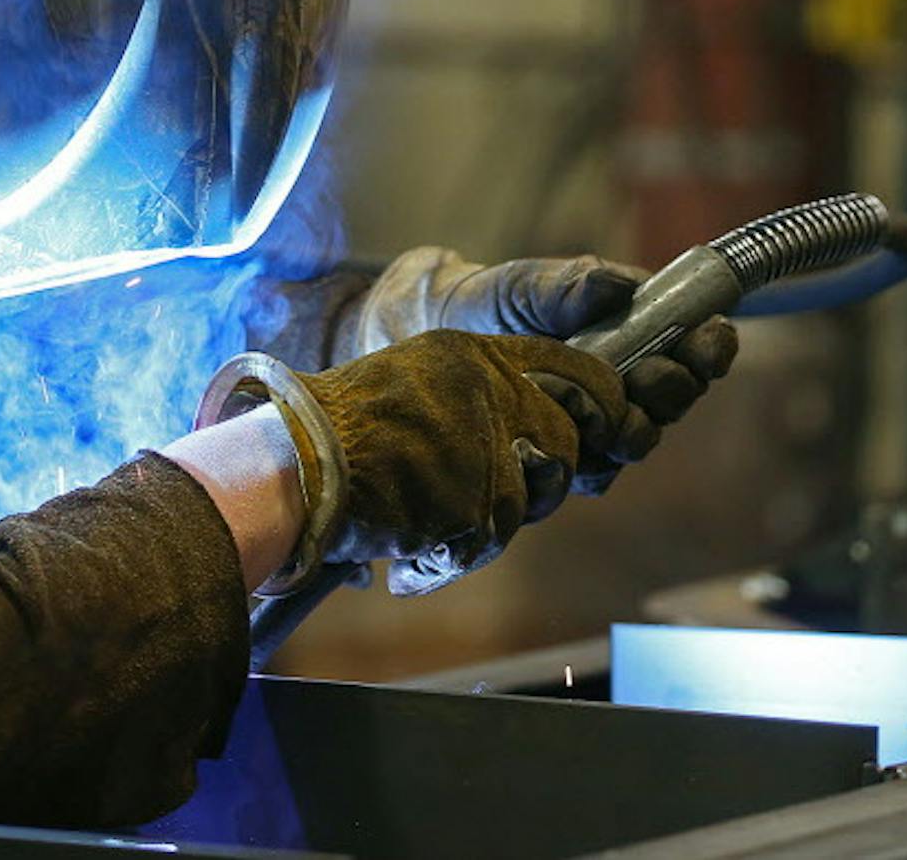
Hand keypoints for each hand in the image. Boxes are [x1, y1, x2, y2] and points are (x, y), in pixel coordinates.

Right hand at [204, 330, 627, 595]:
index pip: (582, 368)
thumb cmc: (342, 435)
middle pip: (570, 442)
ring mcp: (485, 439)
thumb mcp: (419, 385)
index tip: (614, 426)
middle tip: (494, 493)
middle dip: (548, 478)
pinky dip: (453, 553)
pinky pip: (490, 537)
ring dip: (491, 520)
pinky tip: (412, 544)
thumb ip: (482, 398)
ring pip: (535, 497)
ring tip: (432, 517)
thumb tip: (550, 435)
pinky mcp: (476, 491)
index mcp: (475, 353)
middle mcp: (489, 388)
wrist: (292, 466)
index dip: (609, 403)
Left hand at [353, 249, 738, 494]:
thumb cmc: (478, 303)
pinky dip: (586, 465)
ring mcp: (592, 422)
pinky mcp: (559, 457)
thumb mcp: (519, 287)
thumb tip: (619, 286)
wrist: (414, 343)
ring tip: (614, 421)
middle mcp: (620, 381)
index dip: (707, 348)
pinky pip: (590, 473)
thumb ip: (566, 287)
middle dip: (671, 393)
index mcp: (628, 331)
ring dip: (634, 433)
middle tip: (650, 382)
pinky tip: (568, 450)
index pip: (691, 345)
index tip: (705, 345)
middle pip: (673, 400)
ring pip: (637, 442)